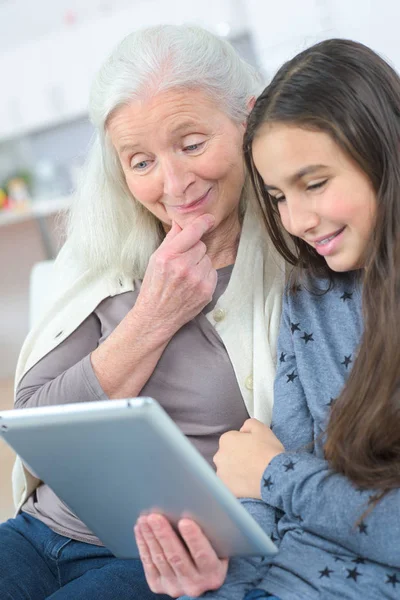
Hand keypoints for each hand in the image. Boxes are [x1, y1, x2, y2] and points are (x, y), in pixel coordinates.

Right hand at [134, 214, 217, 341]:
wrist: (156, 316)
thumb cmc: (154, 286)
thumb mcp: (155, 260)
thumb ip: (170, 239)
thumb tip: (181, 221)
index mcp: (168, 257)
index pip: (192, 233)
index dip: (202, 223)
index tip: (210, 218)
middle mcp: (183, 267)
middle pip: (201, 245)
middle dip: (193, 251)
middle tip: (182, 263)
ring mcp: (197, 280)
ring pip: (207, 259)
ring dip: (200, 264)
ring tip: (186, 276)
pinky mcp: (207, 291)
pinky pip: (212, 273)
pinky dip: (205, 276)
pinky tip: (192, 284)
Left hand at [134, 514, 228, 596]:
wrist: (199, 578)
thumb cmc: (210, 552)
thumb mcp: (218, 546)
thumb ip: (211, 534)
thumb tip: (200, 508)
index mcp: (213, 573)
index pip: (202, 555)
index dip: (194, 538)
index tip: (185, 521)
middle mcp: (194, 584)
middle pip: (176, 557)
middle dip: (164, 535)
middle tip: (155, 517)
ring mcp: (175, 586)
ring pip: (160, 559)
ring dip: (150, 537)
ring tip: (144, 519)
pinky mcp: (158, 586)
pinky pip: (148, 564)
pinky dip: (143, 545)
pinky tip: (140, 530)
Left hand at [214, 418, 284, 498]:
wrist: (274, 476)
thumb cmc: (268, 451)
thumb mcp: (262, 428)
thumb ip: (248, 424)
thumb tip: (243, 430)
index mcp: (226, 440)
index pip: (233, 439)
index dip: (245, 443)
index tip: (254, 448)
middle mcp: (219, 456)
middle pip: (228, 454)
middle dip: (238, 456)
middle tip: (254, 460)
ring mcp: (221, 474)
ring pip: (228, 469)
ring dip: (237, 470)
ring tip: (252, 472)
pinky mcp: (226, 488)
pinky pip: (231, 484)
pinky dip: (237, 483)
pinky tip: (249, 482)